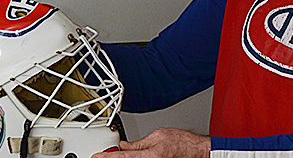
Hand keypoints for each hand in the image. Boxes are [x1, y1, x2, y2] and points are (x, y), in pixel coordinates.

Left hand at [92, 127, 209, 157]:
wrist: (195, 151)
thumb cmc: (182, 143)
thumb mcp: (158, 136)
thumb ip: (139, 143)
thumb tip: (125, 146)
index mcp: (149, 155)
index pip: (123, 157)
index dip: (107, 157)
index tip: (97, 157)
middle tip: (101, 156)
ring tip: (113, 154)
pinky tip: (126, 155)